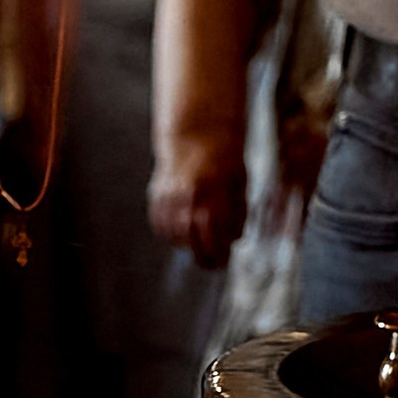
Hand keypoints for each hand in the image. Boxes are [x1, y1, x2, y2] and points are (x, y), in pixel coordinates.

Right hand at [147, 134, 246, 269]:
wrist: (197, 134)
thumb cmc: (225, 160)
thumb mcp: (240, 182)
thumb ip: (238, 211)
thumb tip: (235, 240)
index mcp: (213, 189)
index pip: (213, 231)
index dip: (217, 251)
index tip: (224, 261)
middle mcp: (188, 193)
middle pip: (190, 237)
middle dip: (201, 255)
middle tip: (211, 263)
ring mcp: (169, 194)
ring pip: (173, 233)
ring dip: (187, 244)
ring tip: (200, 243)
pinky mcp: (157, 194)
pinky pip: (160, 224)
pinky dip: (171, 234)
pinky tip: (184, 232)